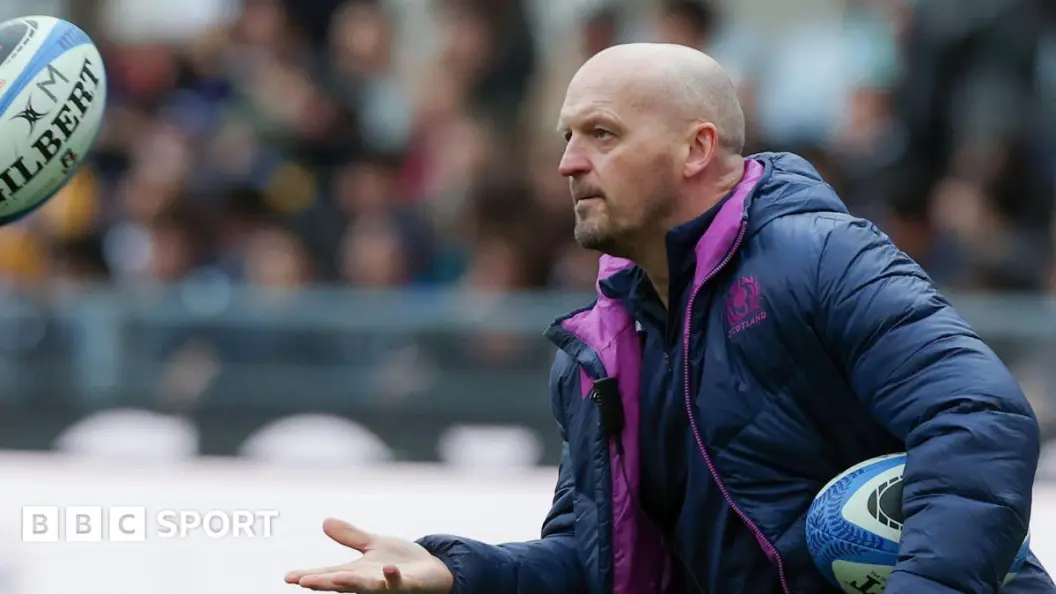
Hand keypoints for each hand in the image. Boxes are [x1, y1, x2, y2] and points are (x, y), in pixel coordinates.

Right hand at [285, 518, 454, 592]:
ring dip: (351, 584)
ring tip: (336, 579)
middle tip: (303, 581)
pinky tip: (389, 569)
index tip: (288, 577)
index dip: (309, 575)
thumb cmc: (403, 562)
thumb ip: (351, 536)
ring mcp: (388, 586)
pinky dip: (393, 577)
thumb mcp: (374, 545)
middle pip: (342, 582)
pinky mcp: (409, 585)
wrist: (434, 573)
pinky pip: (400, 583)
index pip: (329, 573)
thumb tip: (325, 522)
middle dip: (323, 582)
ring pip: (367, 587)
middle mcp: (369, 582)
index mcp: (358, 572)